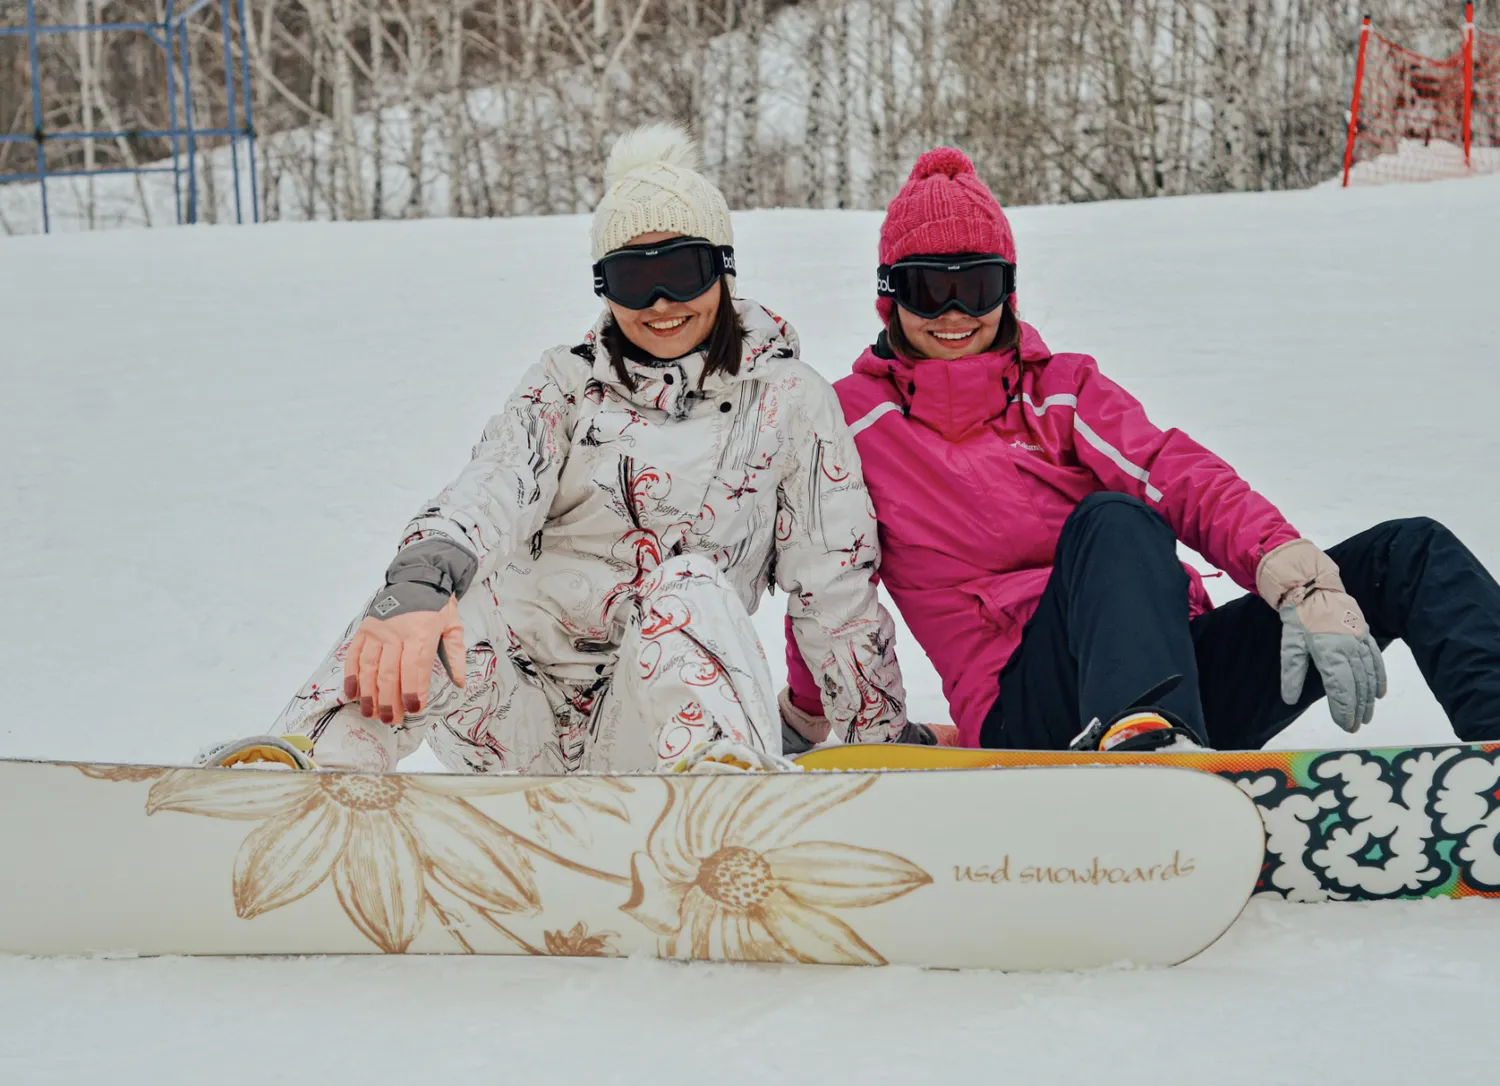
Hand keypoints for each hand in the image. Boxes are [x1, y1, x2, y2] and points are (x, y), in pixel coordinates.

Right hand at [345, 592, 465, 724]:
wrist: (417, 577)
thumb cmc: (437, 605)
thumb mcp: (453, 625)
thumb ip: (455, 654)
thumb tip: (460, 683)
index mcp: (421, 632)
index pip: (415, 668)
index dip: (414, 691)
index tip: (414, 709)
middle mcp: (396, 632)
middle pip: (390, 673)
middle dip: (390, 700)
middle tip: (391, 719)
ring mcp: (377, 630)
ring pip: (370, 667)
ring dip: (369, 694)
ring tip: (371, 714)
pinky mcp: (364, 629)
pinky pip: (355, 654)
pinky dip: (352, 675)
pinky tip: (353, 693)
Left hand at [1277, 604, 1385, 731]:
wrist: (1313, 587)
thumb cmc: (1299, 617)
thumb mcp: (1290, 644)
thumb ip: (1292, 672)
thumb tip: (1289, 700)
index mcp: (1330, 652)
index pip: (1341, 688)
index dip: (1344, 709)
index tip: (1345, 725)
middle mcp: (1349, 649)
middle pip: (1357, 685)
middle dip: (1357, 709)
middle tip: (1355, 726)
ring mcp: (1360, 641)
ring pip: (1369, 675)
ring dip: (1369, 698)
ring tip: (1366, 716)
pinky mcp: (1365, 634)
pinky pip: (1376, 659)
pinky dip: (1379, 677)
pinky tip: (1379, 693)